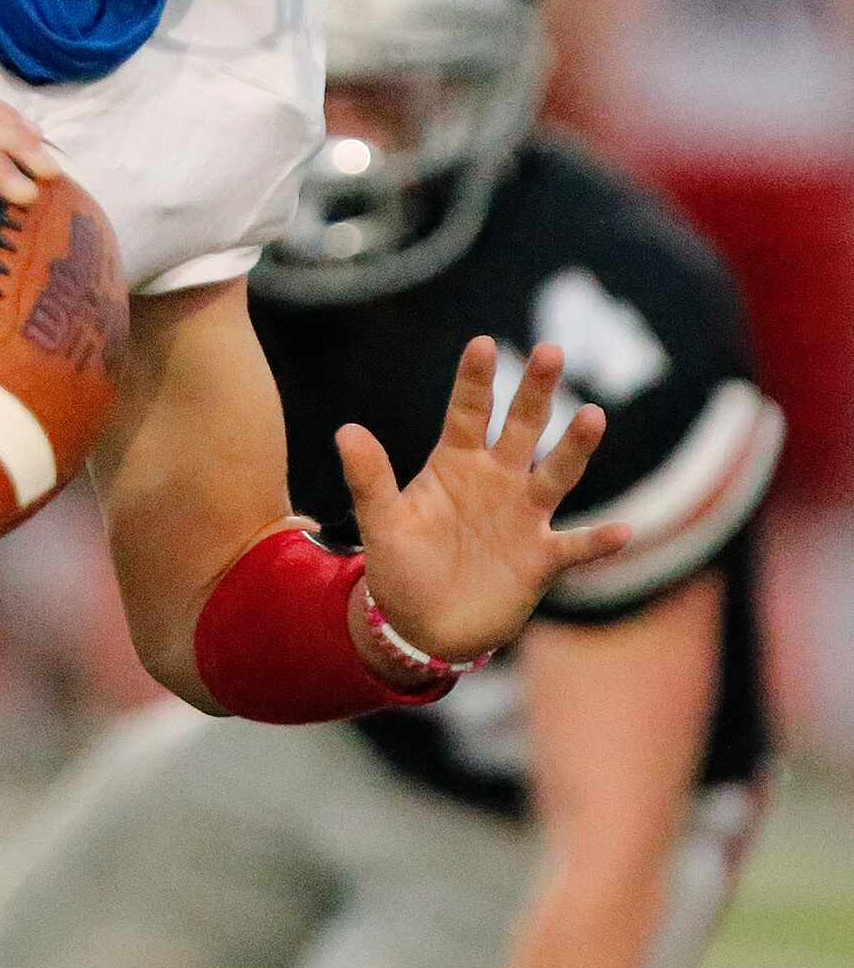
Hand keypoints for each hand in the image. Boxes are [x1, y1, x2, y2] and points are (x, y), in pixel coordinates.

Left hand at [339, 338, 629, 664]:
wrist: (424, 625)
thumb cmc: (400, 567)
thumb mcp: (380, 524)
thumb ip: (369, 479)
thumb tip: (346, 430)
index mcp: (455, 464)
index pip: (468, 412)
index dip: (474, 380)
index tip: (482, 342)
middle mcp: (497, 480)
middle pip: (522, 427)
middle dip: (535, 391)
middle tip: (550, 351)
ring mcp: (524, 516)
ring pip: (557, 474)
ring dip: (575, 448)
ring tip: (592, 417)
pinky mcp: (542, 558)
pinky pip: (575, 546)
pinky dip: (597, 542)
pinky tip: (622, 531)